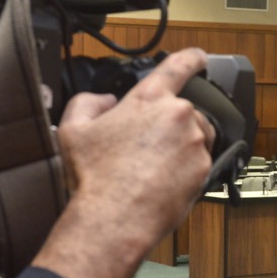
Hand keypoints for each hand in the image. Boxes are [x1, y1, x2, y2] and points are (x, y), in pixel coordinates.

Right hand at [34, 48, 215, 277]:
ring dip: (180, 146)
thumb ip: (89, 102)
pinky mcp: (204, 171)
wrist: (114, 219)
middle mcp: (178, 116)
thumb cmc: (95, 177)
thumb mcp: (73, 129)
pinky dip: (184, 170)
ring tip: (151, 167)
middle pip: (184, 111)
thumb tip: (107, 102)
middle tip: (143, 149)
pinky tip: (159, 182)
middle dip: (168, 126)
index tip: (200, 58)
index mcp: (149, 99)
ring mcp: (195, 144)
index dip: (192, 59)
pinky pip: (198, 164)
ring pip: (195, 137)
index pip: (178, 66)